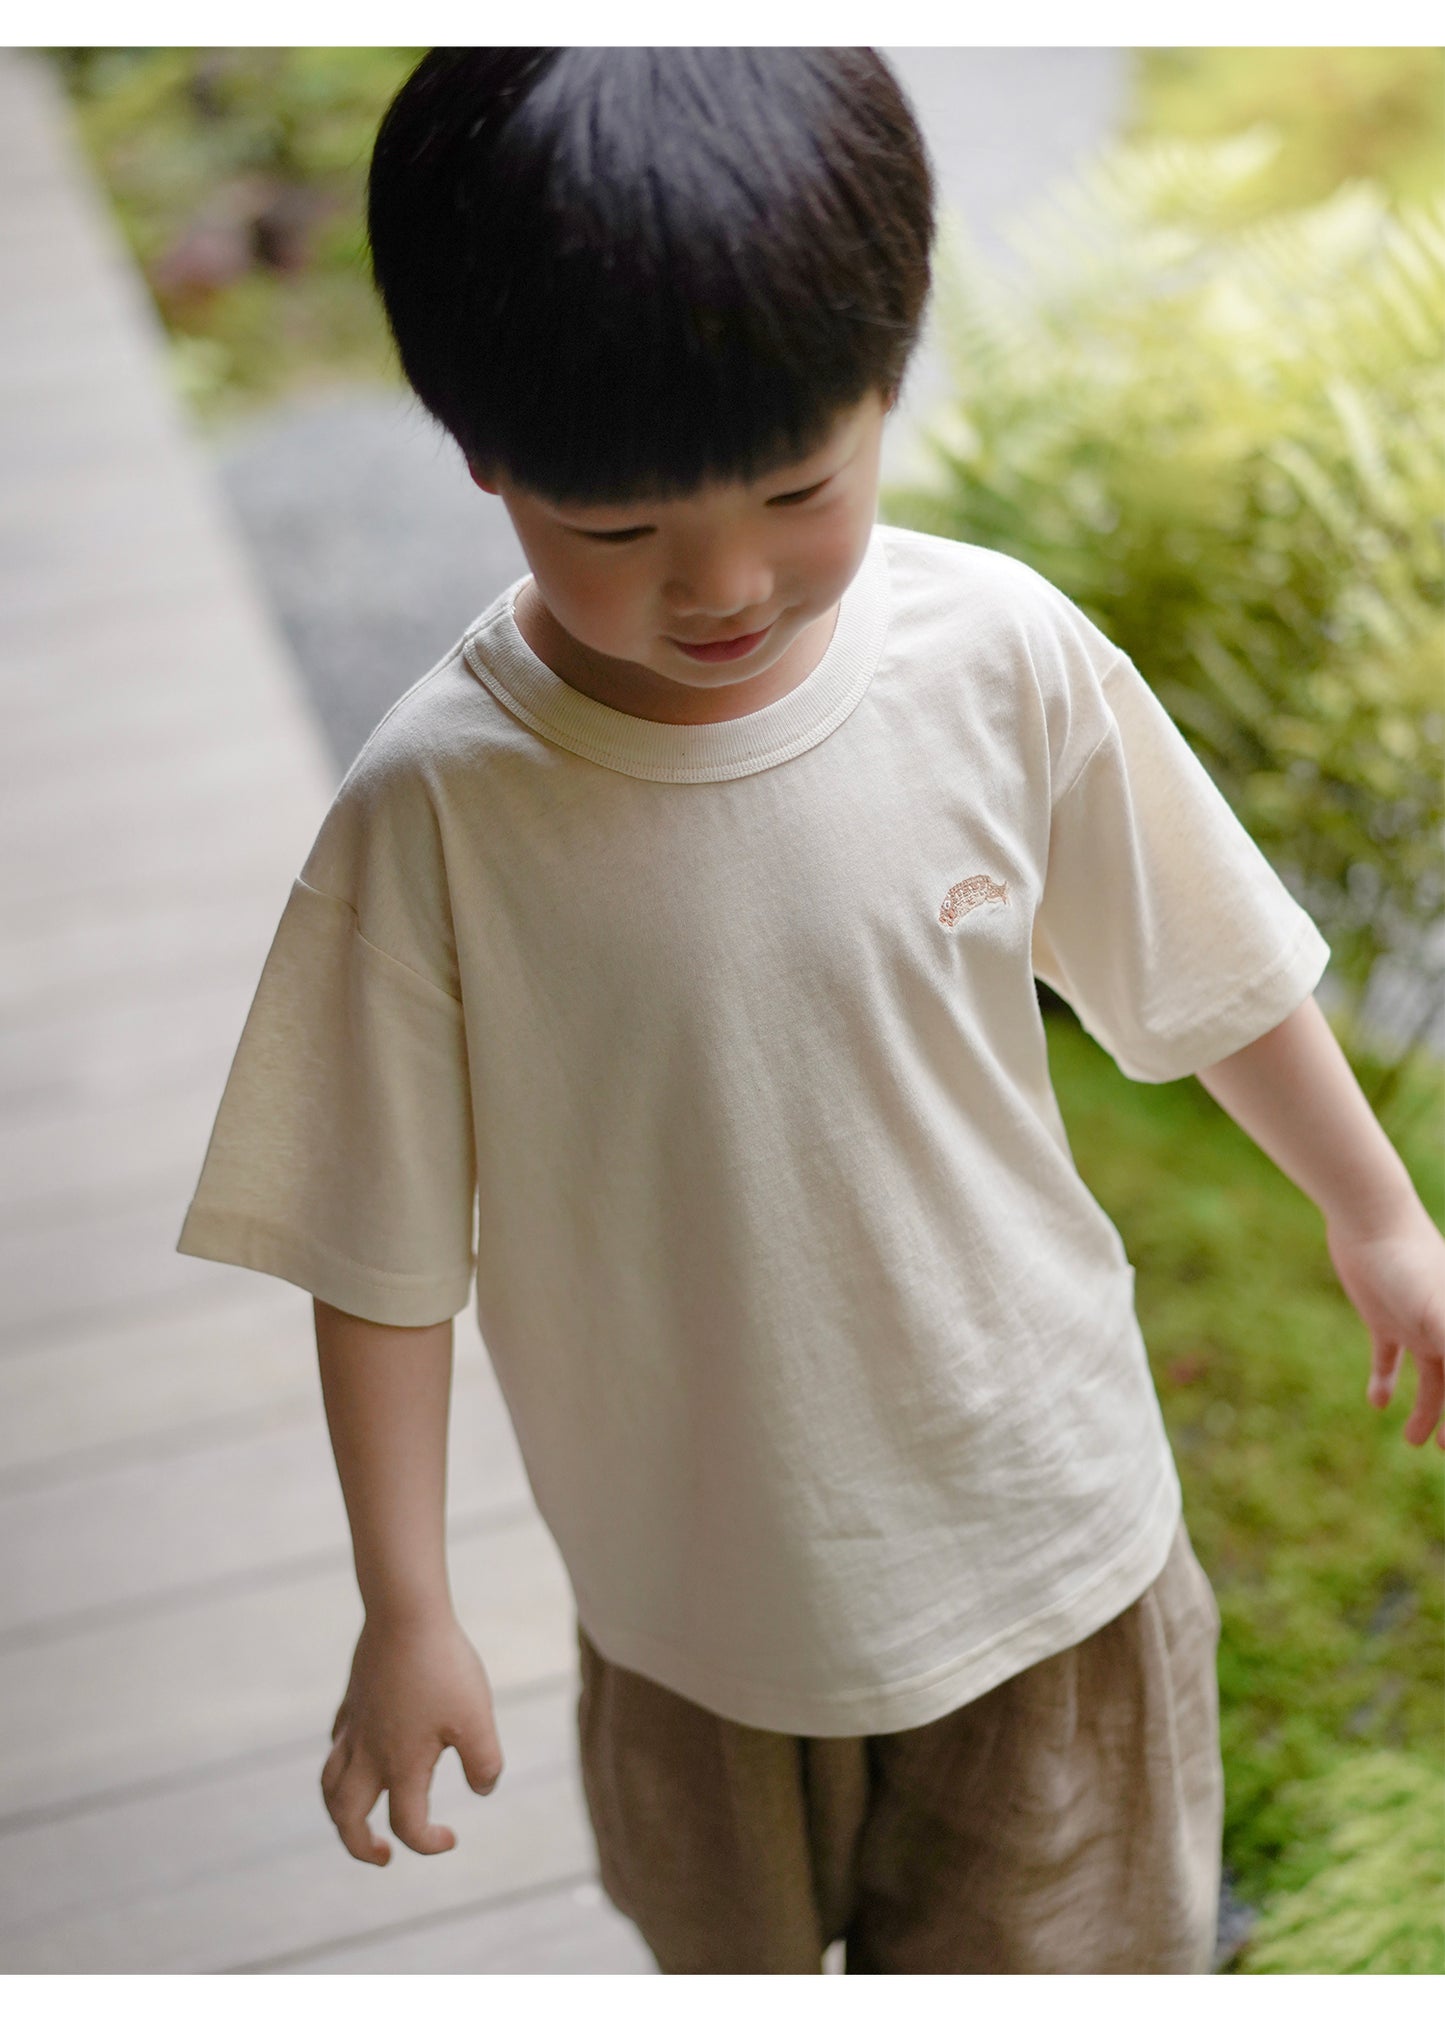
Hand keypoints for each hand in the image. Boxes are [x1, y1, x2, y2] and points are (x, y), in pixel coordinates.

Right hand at [320, 1606, 503, 1864]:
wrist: (405, 1612)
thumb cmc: (443, 1666)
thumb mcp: (476, 1718)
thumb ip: (484, 1762)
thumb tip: (483, 1790)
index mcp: (400, 1764)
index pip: (407, 1824)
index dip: (428, 1843)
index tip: (451, 1837)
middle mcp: (370, 1752)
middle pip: (346, 1816)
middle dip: (359, 1846)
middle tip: (382, 1856)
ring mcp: (356, 1726)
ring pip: (330, 1783)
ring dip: (340, 1811)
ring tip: (357, 1819)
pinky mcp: (353, 1700)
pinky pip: (336, 1745)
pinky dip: (340, 1766)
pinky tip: (357, 1757)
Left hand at [1326, 1194, 1444, 1449]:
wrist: (1369, 1220)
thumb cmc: (1412, 1263)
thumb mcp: (1440, 1313)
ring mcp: (1417, 1324)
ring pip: (1431, 1378)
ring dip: (1426, 1410)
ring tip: (1412, 1441)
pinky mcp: (1383, 1317)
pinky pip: (1388, 1357)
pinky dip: (1384, 1380)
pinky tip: (1377, 1402)